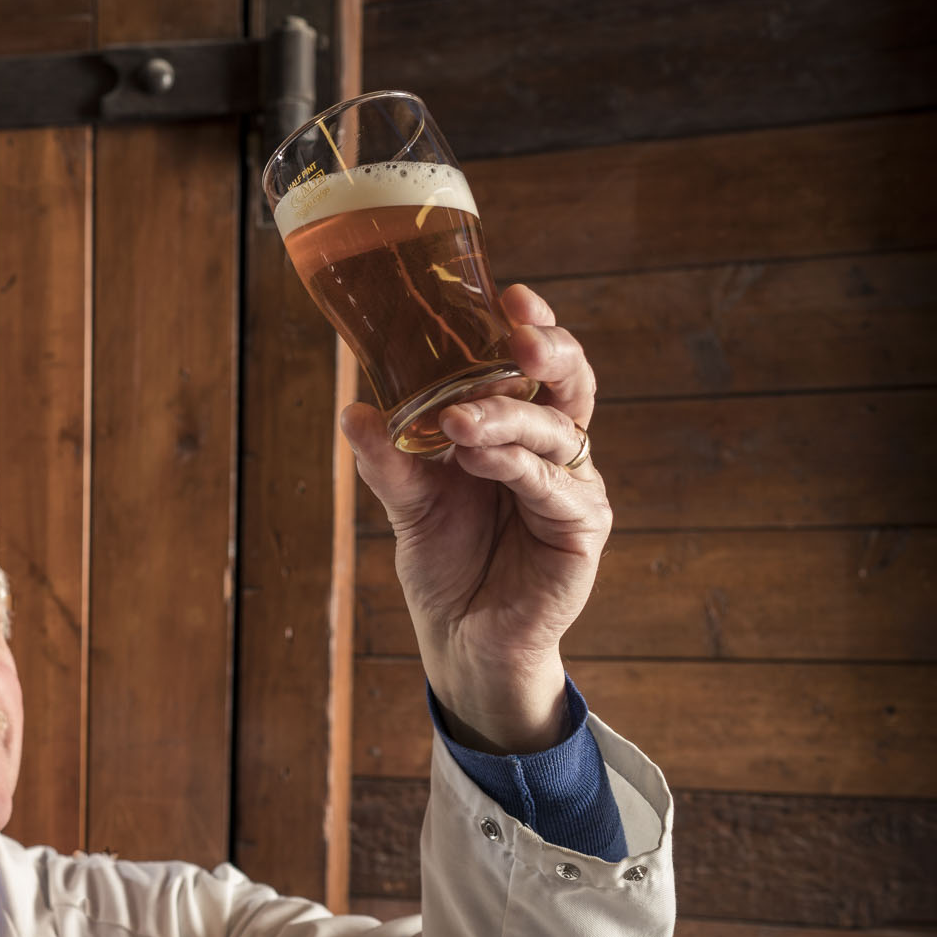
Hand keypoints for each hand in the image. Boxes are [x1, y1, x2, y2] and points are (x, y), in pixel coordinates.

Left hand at [340, 284, 609, 753]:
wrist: (463, 642)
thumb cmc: (448, 564)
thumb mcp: (409, 504)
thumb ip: (390, 459)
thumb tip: (353, 409)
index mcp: (524, 432)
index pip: (541, 368)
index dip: (535, 327)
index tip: (510, 294)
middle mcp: (560, 453)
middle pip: (572, 385)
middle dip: (549, 353)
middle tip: (515, 338)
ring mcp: (575, 491)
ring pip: (555, 434)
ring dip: (505, 420)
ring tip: (457, 421)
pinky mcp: (582, 532)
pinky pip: (555, 489)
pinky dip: (516, 468)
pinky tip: (480, 460)